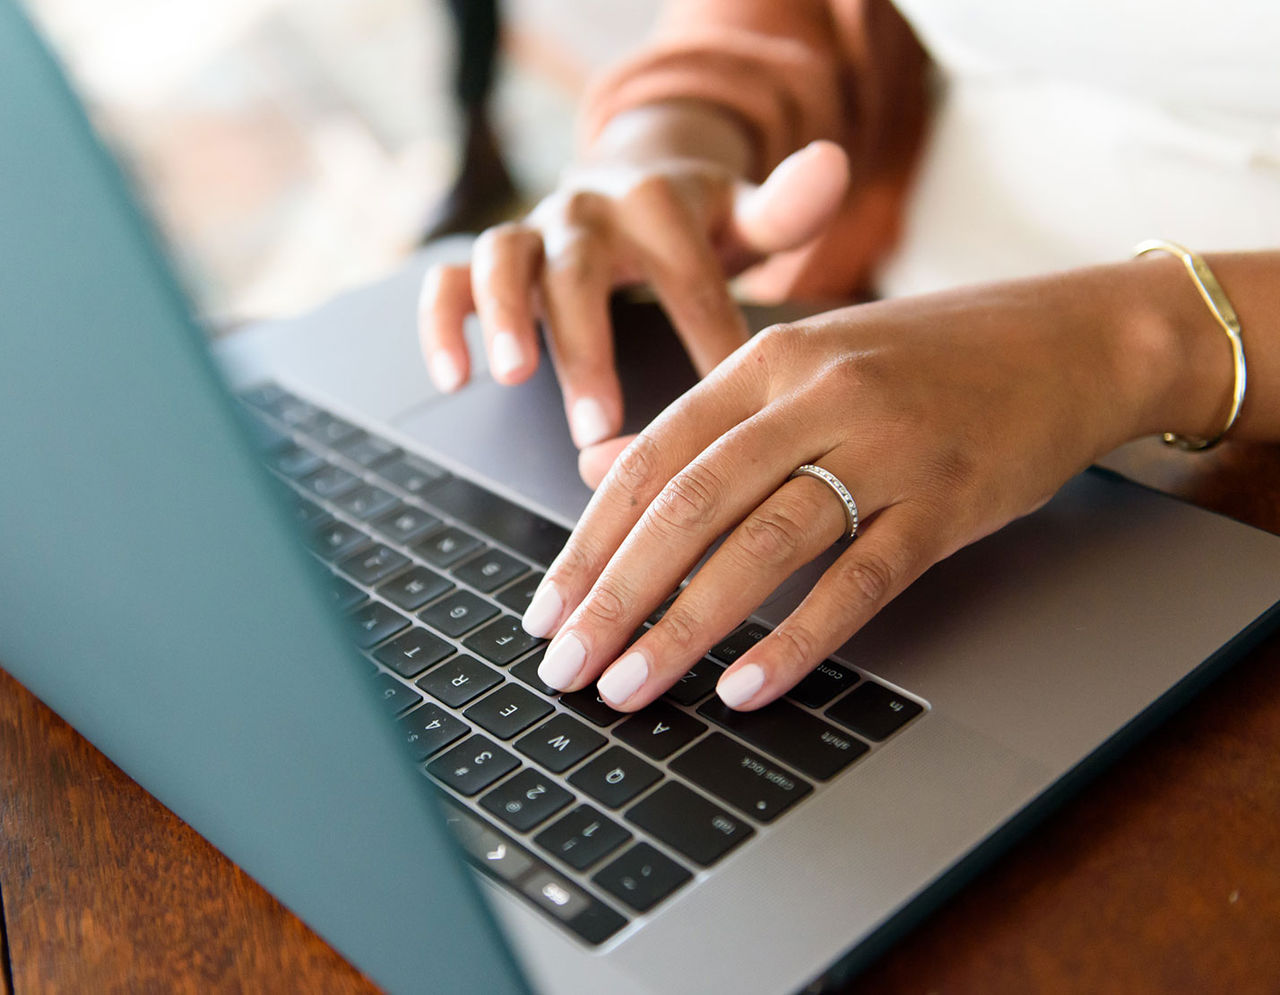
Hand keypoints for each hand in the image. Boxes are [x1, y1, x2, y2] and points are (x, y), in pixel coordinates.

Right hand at [417, 138, 849, 448]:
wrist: (634, 184)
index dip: (703, 341)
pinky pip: (449, 280)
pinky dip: (444, 321)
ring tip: (512, 378)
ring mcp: (533, 230)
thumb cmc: (698, 226)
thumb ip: (786, 208)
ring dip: (505, 317)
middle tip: (599, 427)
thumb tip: (832, 163)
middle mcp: (589, 209)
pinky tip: (454, 378)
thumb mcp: (747, 216)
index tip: (723, 413)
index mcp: (659, 201)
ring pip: (504, 261)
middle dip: (589, 349)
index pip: (686, 274)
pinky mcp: (489, 257)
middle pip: (582, 272)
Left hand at [520, 263, 1213, 710]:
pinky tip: (747, 687)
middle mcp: (816, 395)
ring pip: (763, 543)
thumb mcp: (803, 364)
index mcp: (768, 361)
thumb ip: (701, 419)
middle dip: (616, 595)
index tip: (547, 609)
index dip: (589, 540)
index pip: (651, 457)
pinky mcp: (948, 499)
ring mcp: (886, 445)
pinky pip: (860, 579)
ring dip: (685, 626)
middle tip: (566, 666)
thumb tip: (598, 465)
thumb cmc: (924, 361)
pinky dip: (798, 638)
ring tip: (630, 688)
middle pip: (690, 503)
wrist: (1067, 340)